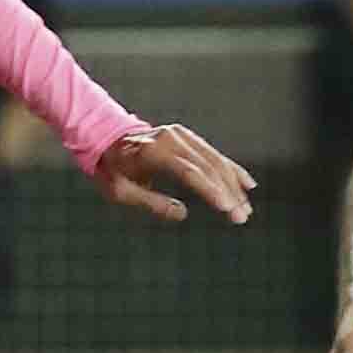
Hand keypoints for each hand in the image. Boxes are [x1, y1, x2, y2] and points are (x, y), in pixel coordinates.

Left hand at [93, 123, 255, 227]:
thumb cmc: (112, 170)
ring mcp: (180, 135)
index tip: (226, 207)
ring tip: (245, 209)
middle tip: (241, 217)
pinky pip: (213, 154)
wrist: (106, 140)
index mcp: (152, 151)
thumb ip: (151, 202)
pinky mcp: (186, 136)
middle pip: (207, 167)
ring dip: (233, 185)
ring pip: (215, 161)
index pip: (189, 172)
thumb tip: (182, 214)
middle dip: (227, 193)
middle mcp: (170, 138)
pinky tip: (247, 185)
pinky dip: (230, 169)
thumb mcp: (121, 191)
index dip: (210, 190)